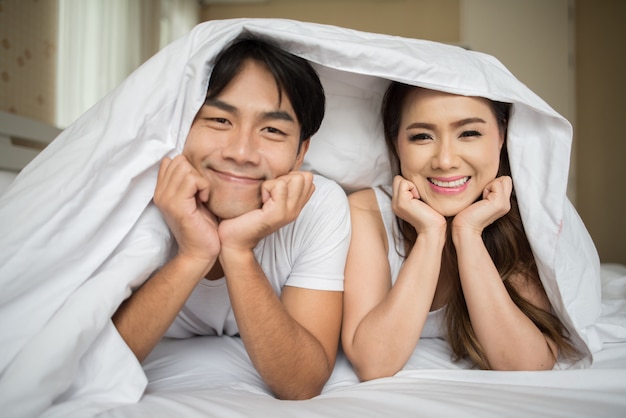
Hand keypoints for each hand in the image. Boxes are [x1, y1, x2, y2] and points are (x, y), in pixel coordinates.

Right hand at [153, 155, 219, 270]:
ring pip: (184, 167)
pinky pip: (192, 180)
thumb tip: (190, 164)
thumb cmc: (202, 227)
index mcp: (162, 191)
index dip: (188, 169)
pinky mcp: (177, 205)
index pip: (171, 161)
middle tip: (201, 192)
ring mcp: (166, 199)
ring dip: (200, 180)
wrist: (200, 252)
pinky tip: (205, 201)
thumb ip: (188, 183)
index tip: (196, 187)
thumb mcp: (194, 199)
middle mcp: (160, 193)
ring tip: (202, 196)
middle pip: (179, 160)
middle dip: (195, 172)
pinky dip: (204, 187)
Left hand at [218, 171, 314, 250]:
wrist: (233, 239)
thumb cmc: (244, 216)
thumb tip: (282, 169)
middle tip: (268, 193)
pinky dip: (266, 188)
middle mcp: (295, 210)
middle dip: (284, 178)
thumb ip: (278, 186)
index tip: (273, 190)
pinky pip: (279, 186)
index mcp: (295, 205)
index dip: (289, 176)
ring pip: (295, 178)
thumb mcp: (267, 198)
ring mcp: (289, 212)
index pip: (308, 178)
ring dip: (275, 182)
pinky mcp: (278, 213)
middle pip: (304, 176)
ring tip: (264, 197)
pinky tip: (260, 201)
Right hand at [392, 175, 445, 234]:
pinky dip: (413, 187)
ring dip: (411, 185)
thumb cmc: (432, 215)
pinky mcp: (401, 201)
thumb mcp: (421, 201)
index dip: (410, 185)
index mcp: (398, 203)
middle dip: (409, 183)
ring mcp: (396, 203)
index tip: (419, 197)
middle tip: (418, 196)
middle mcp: (394, 203)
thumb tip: (417, 178)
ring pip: (399, 179)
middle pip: (397, 179)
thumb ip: (414, 192)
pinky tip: (418, 199)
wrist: (432, 229)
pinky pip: (404, 183)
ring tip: (418, 198)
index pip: (399, 182)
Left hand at [453, 175, 511, 235]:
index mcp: (502, 203)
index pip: (505, 182)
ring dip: (489, 185)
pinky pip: (496, 183)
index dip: (493, 184)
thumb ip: (488, 190)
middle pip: (506, 179)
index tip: (483, 195)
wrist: (464, 227)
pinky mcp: (500, 202)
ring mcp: (505, 204)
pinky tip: (481, 200)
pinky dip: (487, 188)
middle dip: (493, 182)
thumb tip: (488, 178)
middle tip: (482, 195)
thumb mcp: (480, 199)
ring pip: (503, 179)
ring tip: (482, 198)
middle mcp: (506, 204)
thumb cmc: (467, 213)